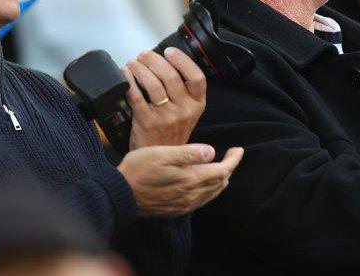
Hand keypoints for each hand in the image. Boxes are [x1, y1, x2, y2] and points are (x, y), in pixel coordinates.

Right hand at [117, 144, 243, 216]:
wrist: (120, 194)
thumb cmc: (139, 169)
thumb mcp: (163, 154)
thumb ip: (189, 153)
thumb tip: (211, 152)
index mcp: (191, 179)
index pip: (223, 171)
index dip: (233, 160)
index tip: (239, 149)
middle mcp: (191, 195)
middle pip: (220, 183)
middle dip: (229, 168)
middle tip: (232, 154)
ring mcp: (184, 205)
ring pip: (212, 193)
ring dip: (220, 180)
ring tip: (223, 167)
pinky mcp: (176, 210)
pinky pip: (201, 201)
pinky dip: (209, 190)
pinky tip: (205, 184)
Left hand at [124, 48, 205, 149]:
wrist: (162, 162)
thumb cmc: (172, 135)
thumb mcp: (188, 114)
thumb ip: (183, 93)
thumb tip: (165, 63)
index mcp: (197, 105)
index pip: (197, 77)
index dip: (183, 61)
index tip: (170, 51)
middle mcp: (185, 111)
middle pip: (171, 76)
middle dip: (155, 60)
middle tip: (144, 55)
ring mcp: (167, 117)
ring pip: (153, 84)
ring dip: (140, 68)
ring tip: (133, 63)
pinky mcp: (147, 122)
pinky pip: (136, 95)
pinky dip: (129, 81)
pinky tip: (125, 74)